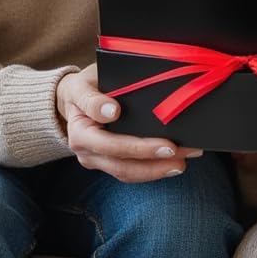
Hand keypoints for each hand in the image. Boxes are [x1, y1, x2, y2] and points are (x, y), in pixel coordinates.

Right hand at [55, 65, 202, 182]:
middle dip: (149, 157)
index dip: (125, 139)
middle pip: (119, 161)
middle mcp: (85, 151)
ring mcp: (97, 161)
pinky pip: (132, 172)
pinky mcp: (109, 164)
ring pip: (127, 172)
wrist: (74, 100)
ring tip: (182, 162)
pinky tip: (173, 164)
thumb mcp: (82, 85)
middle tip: (175, 149)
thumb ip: (92, 97)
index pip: (103, 139)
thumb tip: (111, 110)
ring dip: (156, 169)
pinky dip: (154, 169)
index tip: (123, 117)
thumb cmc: (84, 88)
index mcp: (79, 130)